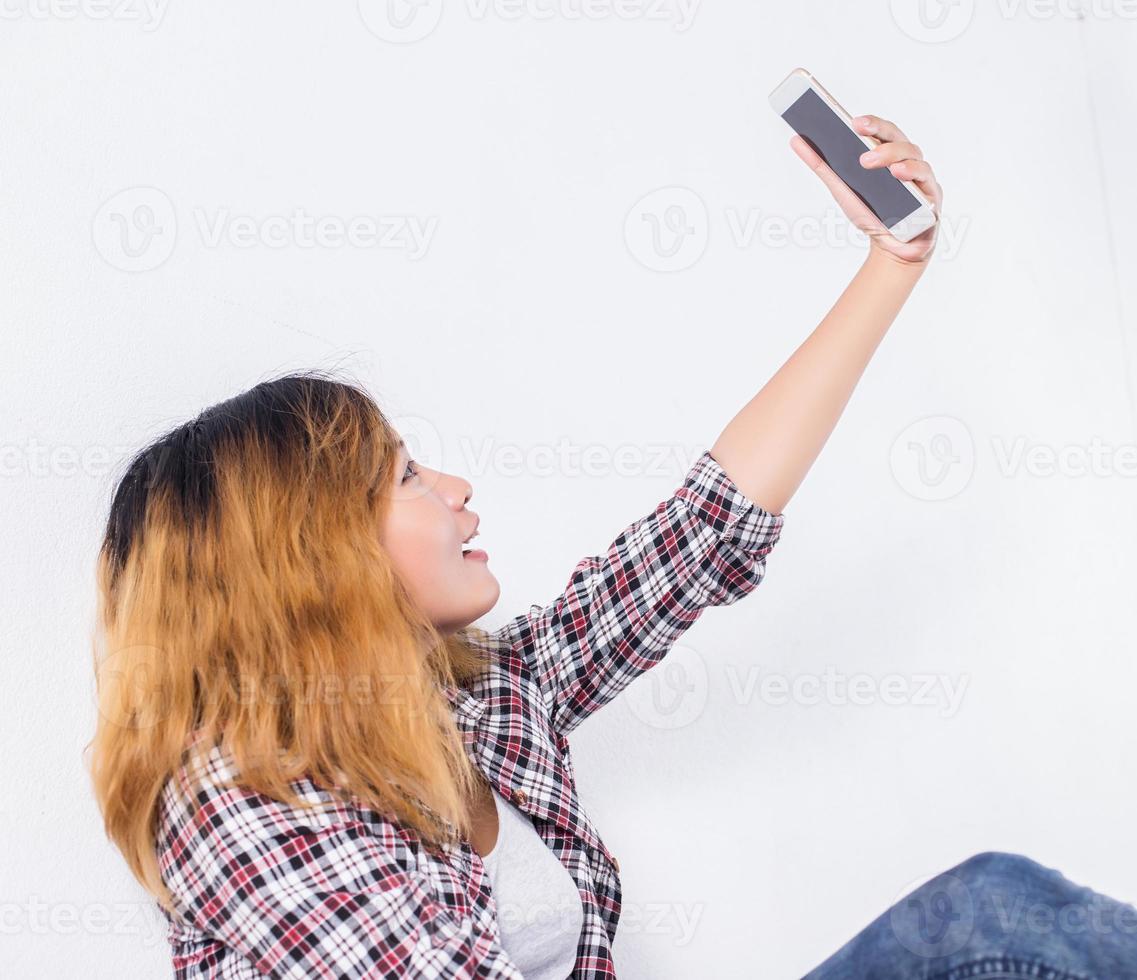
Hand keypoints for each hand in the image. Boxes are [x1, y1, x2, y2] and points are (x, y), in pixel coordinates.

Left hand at [790, 113, 942, 266]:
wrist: (893, 248)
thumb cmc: (871, 213)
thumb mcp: (841, 189)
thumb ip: (822, 165)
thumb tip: (796, 140)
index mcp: (888, 154)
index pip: (881, 131)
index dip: (870, 122)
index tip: (852, 120)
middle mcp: (907, 160)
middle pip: (897, 137)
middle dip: (878, 130)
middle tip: (857, 130)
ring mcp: (921, 176)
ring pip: (912, 155)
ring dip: (890, 154)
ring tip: (868, 160)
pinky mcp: (932, 195)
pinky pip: (925, 179)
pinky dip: (911, 173)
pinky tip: (897, 174)